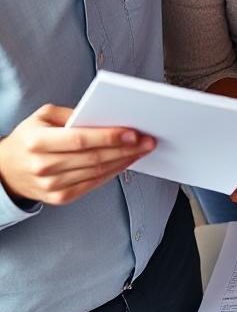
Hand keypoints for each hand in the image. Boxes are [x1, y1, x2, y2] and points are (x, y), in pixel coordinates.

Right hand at [0, 105, 155, 204]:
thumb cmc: (29, 138)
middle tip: (148, 140)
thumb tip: (105, 115)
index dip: (109, 137)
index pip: (80, 139)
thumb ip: (72, 114)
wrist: (6, 170)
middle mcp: (43, 165)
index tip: (133, 132)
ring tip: (143, 150)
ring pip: (97, 172)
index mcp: (37, 142)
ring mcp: (51, 185)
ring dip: (125, 161)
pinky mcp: (60, 197)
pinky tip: (127, 162)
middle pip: (93, 157)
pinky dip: (113, 173)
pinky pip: (94, 184)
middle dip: (126, 149)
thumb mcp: (42, 117)